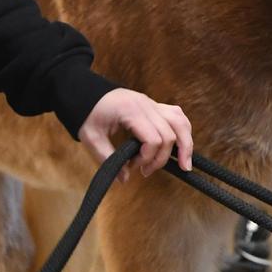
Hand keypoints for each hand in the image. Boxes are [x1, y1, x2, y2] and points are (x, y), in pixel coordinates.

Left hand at [79, 89, 193, 181]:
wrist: (85, 92)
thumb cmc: (87, 113)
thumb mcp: (91, 138)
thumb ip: (107, 158)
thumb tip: (124, 179)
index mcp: (131, 111)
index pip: (153, 139)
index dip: (147, 158)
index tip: (133, 167)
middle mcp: (147, 105)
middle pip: (170, 134)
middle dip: (162, 158)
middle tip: (146, 170)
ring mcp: (153, 104)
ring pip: (181, 123)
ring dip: (186, 145)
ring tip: (184, 164)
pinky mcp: (155, 105)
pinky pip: (178, 116)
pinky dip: (183, 131)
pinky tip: (182, 145)